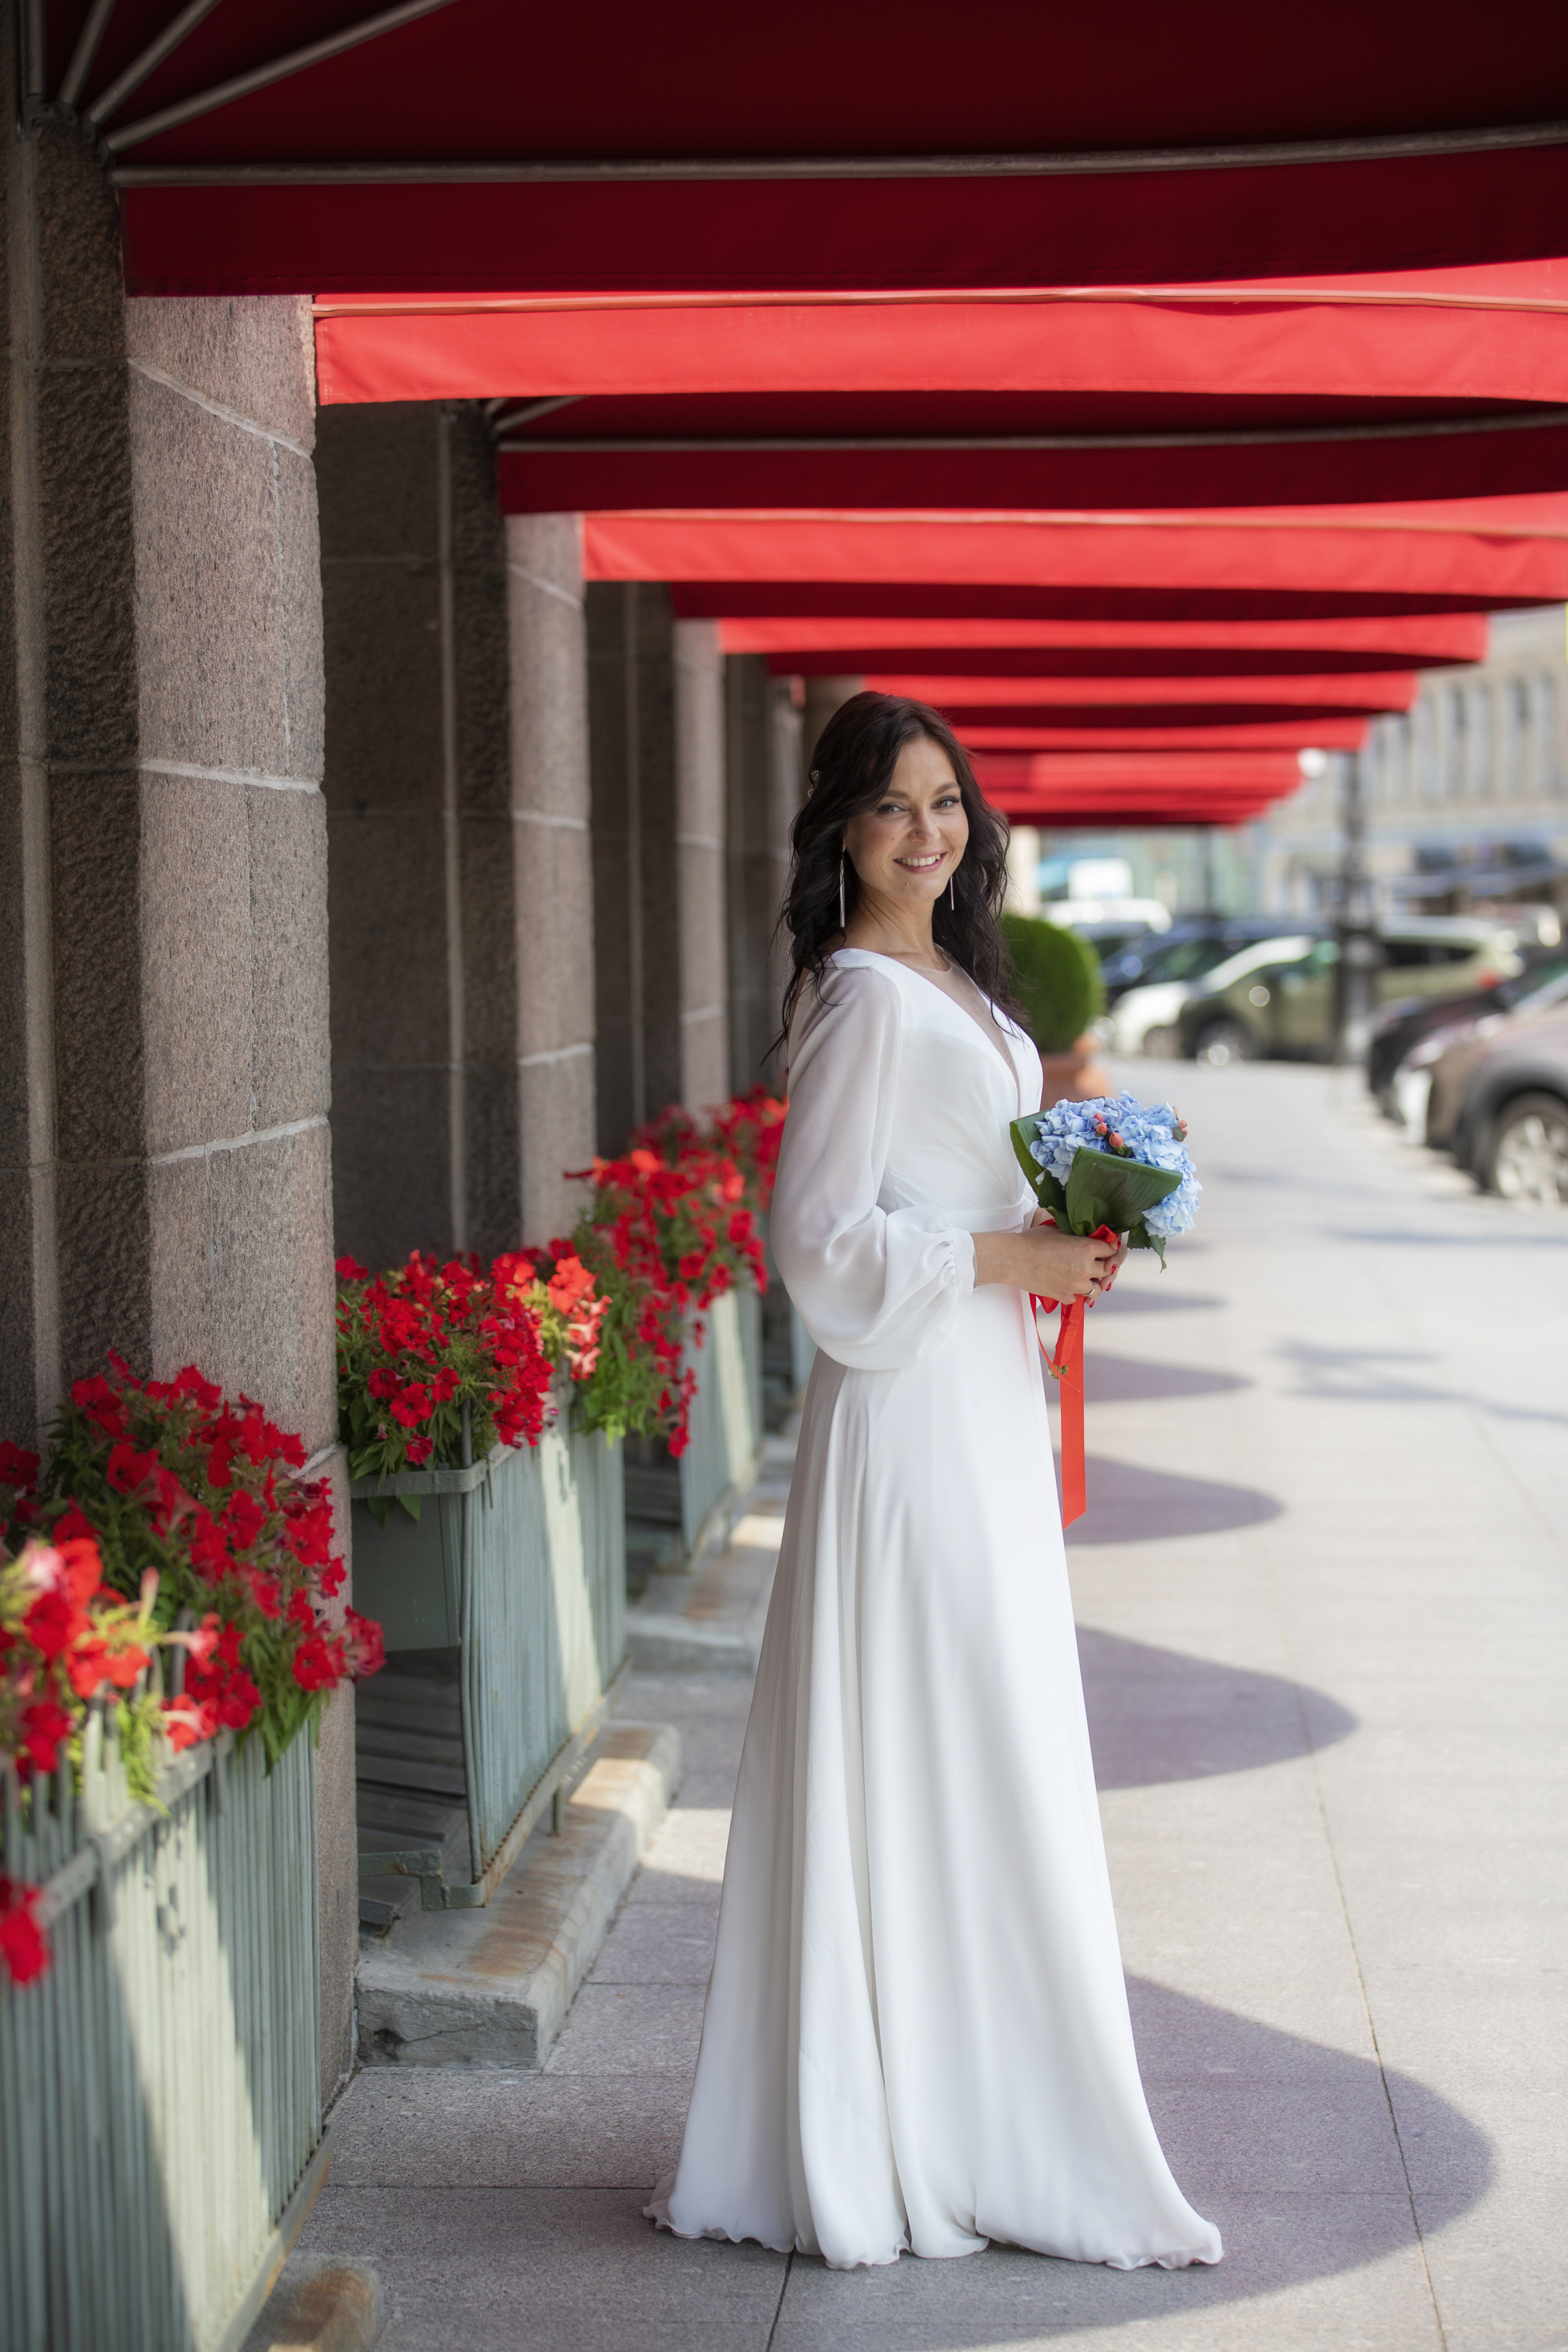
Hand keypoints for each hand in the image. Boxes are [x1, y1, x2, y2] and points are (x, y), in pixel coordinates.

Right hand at [973, 1224, 1120, 1299]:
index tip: (1108, 1248)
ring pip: (1097, 1288)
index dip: (1111, 1248)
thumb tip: (1087, 1233)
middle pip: (1108, 1270)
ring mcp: (1076, 1285)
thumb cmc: (1031, 1241)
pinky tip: (1068, 1284)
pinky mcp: (1065, 1296)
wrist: (1013, 1259)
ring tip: (1086, 1277)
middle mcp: (1085, 1268)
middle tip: (1099, 1263)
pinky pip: (1078, 1297)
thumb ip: (1077, 1233)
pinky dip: (1075, 1292)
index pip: (1112, 1249)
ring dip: (1094, 1282)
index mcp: (1086, 1248)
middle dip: (1105, 1265)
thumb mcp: (1058, 1229)